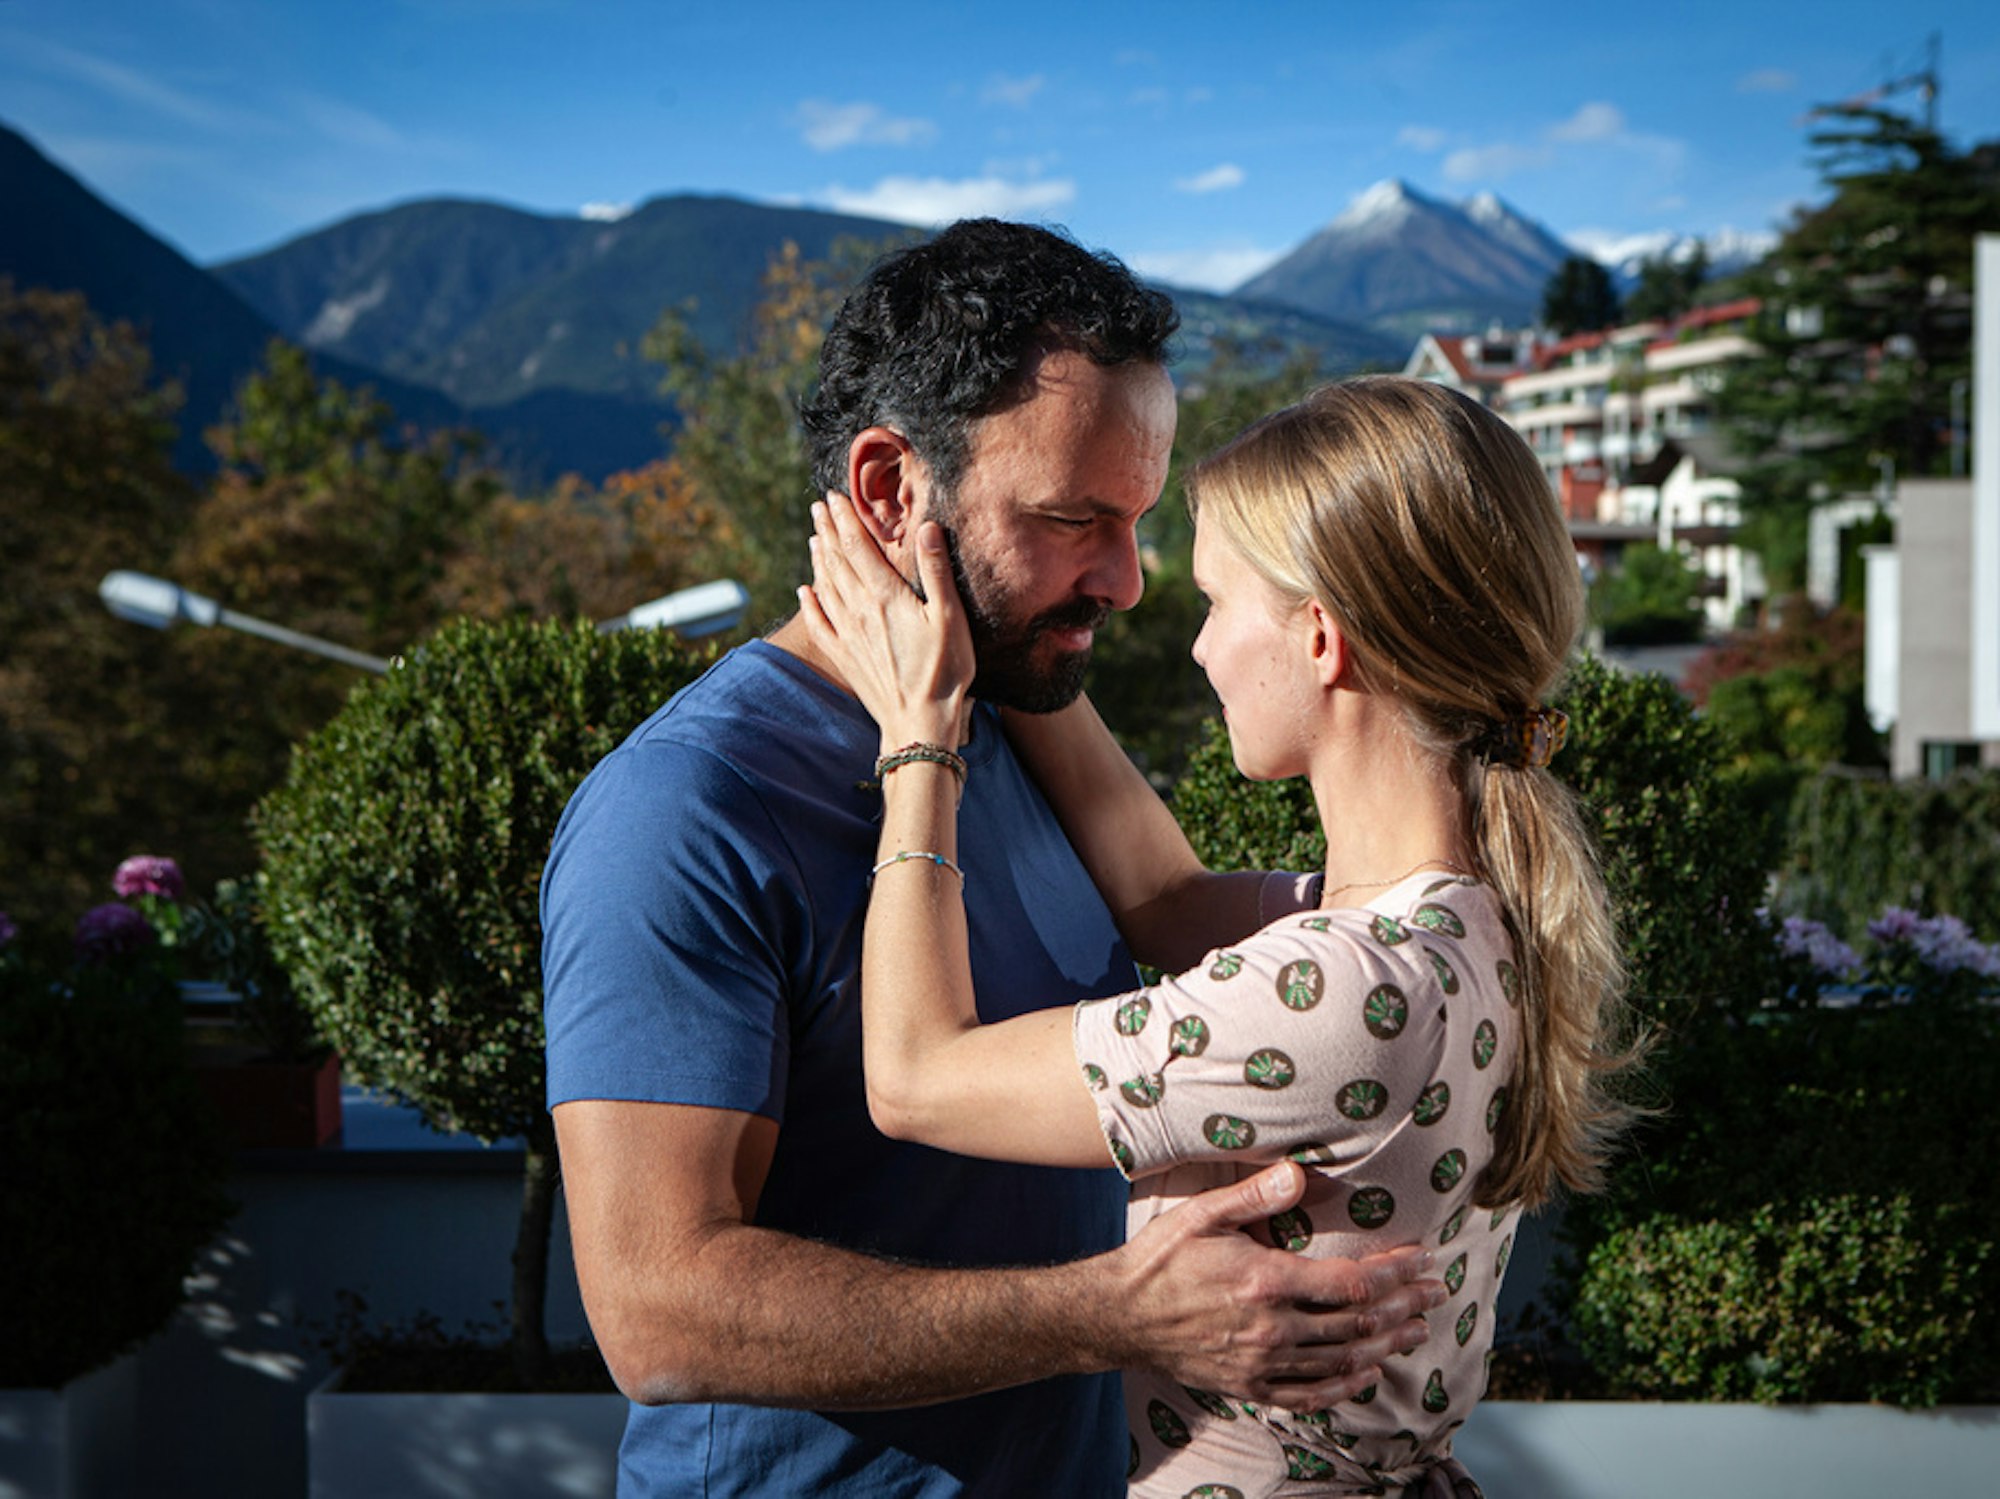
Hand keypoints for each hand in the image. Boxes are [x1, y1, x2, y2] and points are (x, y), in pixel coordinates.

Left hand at [799, 493, 973, 748]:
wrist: (919, 725)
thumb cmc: (944, 672)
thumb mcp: (950, 617)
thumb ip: (936, 570)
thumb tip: (928, 526)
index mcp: (886, 596)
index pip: (858, 547)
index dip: (846, 519)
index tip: (835, 496)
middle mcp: (859, 611)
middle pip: (837, 561)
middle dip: (828, 531)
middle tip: (818, 507)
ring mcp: (848, 635)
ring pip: (825, 587)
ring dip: (819, 560)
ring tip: (813, 538)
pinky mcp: (845, 657)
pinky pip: (820, 624)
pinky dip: (810, 604)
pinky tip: (804, 591)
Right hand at [1105, 1161, 1443, 1410]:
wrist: (1119, 1317)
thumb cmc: (1160, 1259)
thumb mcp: (1202, 1214)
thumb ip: (1255, 1196)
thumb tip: (1299, 1172)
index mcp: (1265, 1281)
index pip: (1350, 1283)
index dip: (1393, 1272)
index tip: (1422, 1258)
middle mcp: (1271, 1328)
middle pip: (1357, 1324)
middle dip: (1403, 1306)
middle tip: (1435, 1293)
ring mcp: (1262, 1363)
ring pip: (1342, 1361)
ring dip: (1386, 1346)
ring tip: (1416, 1330)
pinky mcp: (1250, 1387)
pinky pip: (1310, 1394)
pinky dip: (1345, 1386)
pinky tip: (1367, 1374)